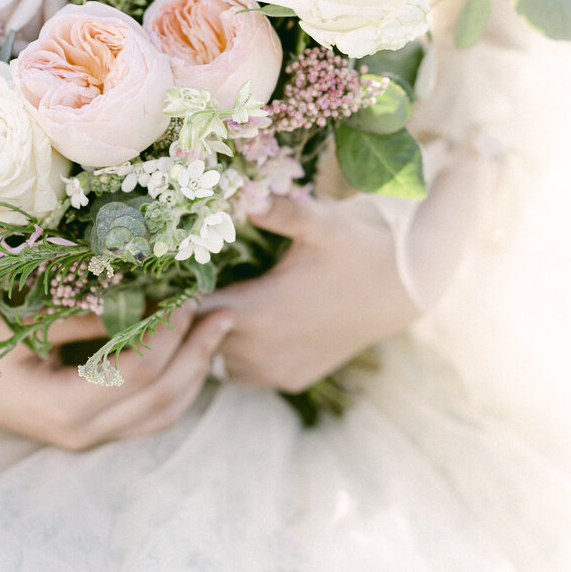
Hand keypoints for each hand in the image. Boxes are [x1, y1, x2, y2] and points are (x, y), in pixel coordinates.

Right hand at [0, 306, 233, 449]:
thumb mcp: (20, 325)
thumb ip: (81, 317)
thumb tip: (138, 299)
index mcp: (63, 408)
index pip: (140, 371)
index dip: (170, 331)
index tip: (187, 294)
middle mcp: (80, 433)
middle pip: (162, 398)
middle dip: (196, 352)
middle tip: (220, 311)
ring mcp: (84, 439)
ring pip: (161, 416)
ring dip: (194, 373)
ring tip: (214, 334)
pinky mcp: (86, 434)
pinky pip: (145, 419)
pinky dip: (173, 390)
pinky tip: (186, 359)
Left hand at [202, 153, 490, 391]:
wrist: (405, 289)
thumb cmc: (358, 248)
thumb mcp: (321, 223)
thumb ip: (280, 210)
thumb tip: (246, 192)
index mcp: (257, 314)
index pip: (187, 313)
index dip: (174, 292)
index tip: (166, 271)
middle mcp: (260, 352)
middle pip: (197, 337)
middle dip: (190, 312)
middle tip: (186, 281)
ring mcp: (275, 371)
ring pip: (216, 358)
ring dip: (213, 334)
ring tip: (220, 299)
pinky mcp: (291, 379)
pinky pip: (244, 372)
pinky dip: (239, 352)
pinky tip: (249, 322)